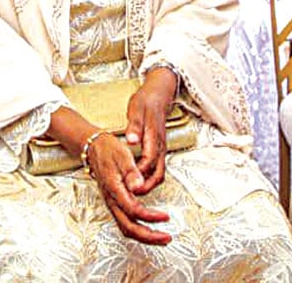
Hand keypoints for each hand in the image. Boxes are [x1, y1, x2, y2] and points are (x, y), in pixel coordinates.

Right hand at [85, 132, 171, 245]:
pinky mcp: (115, 204)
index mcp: (114, 189)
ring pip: (126, 228)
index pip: (133, 210)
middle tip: (166, 238)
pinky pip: (125, 223)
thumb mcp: (122, 155)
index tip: (165, 217)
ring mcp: (113, 204)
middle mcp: (112, 200)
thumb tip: (139, 186)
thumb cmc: (108, 151)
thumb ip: (131, 172)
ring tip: (161, 237)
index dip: (150, 217)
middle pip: (128, 227)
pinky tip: (149, 228)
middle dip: (148, 236)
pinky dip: (138, 229)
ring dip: (144, 236)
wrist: (94, 149)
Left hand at [125, 68, 178, 195]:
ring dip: (147, 185)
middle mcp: (160, 146)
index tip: (130, 185)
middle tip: (132, 197)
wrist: (159, 94)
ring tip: (133, 194)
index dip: (140, 176)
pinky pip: (156, 168)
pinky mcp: (158, 149)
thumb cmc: (147, 101)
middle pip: (157, 173)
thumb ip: (134, 126)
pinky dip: (148, 178)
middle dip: (146, 187)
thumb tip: (132, 139)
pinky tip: (137, 180)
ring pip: (158, 173)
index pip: (149, 162)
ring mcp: (160, 149)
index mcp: (154, 137)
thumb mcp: (137, 109)